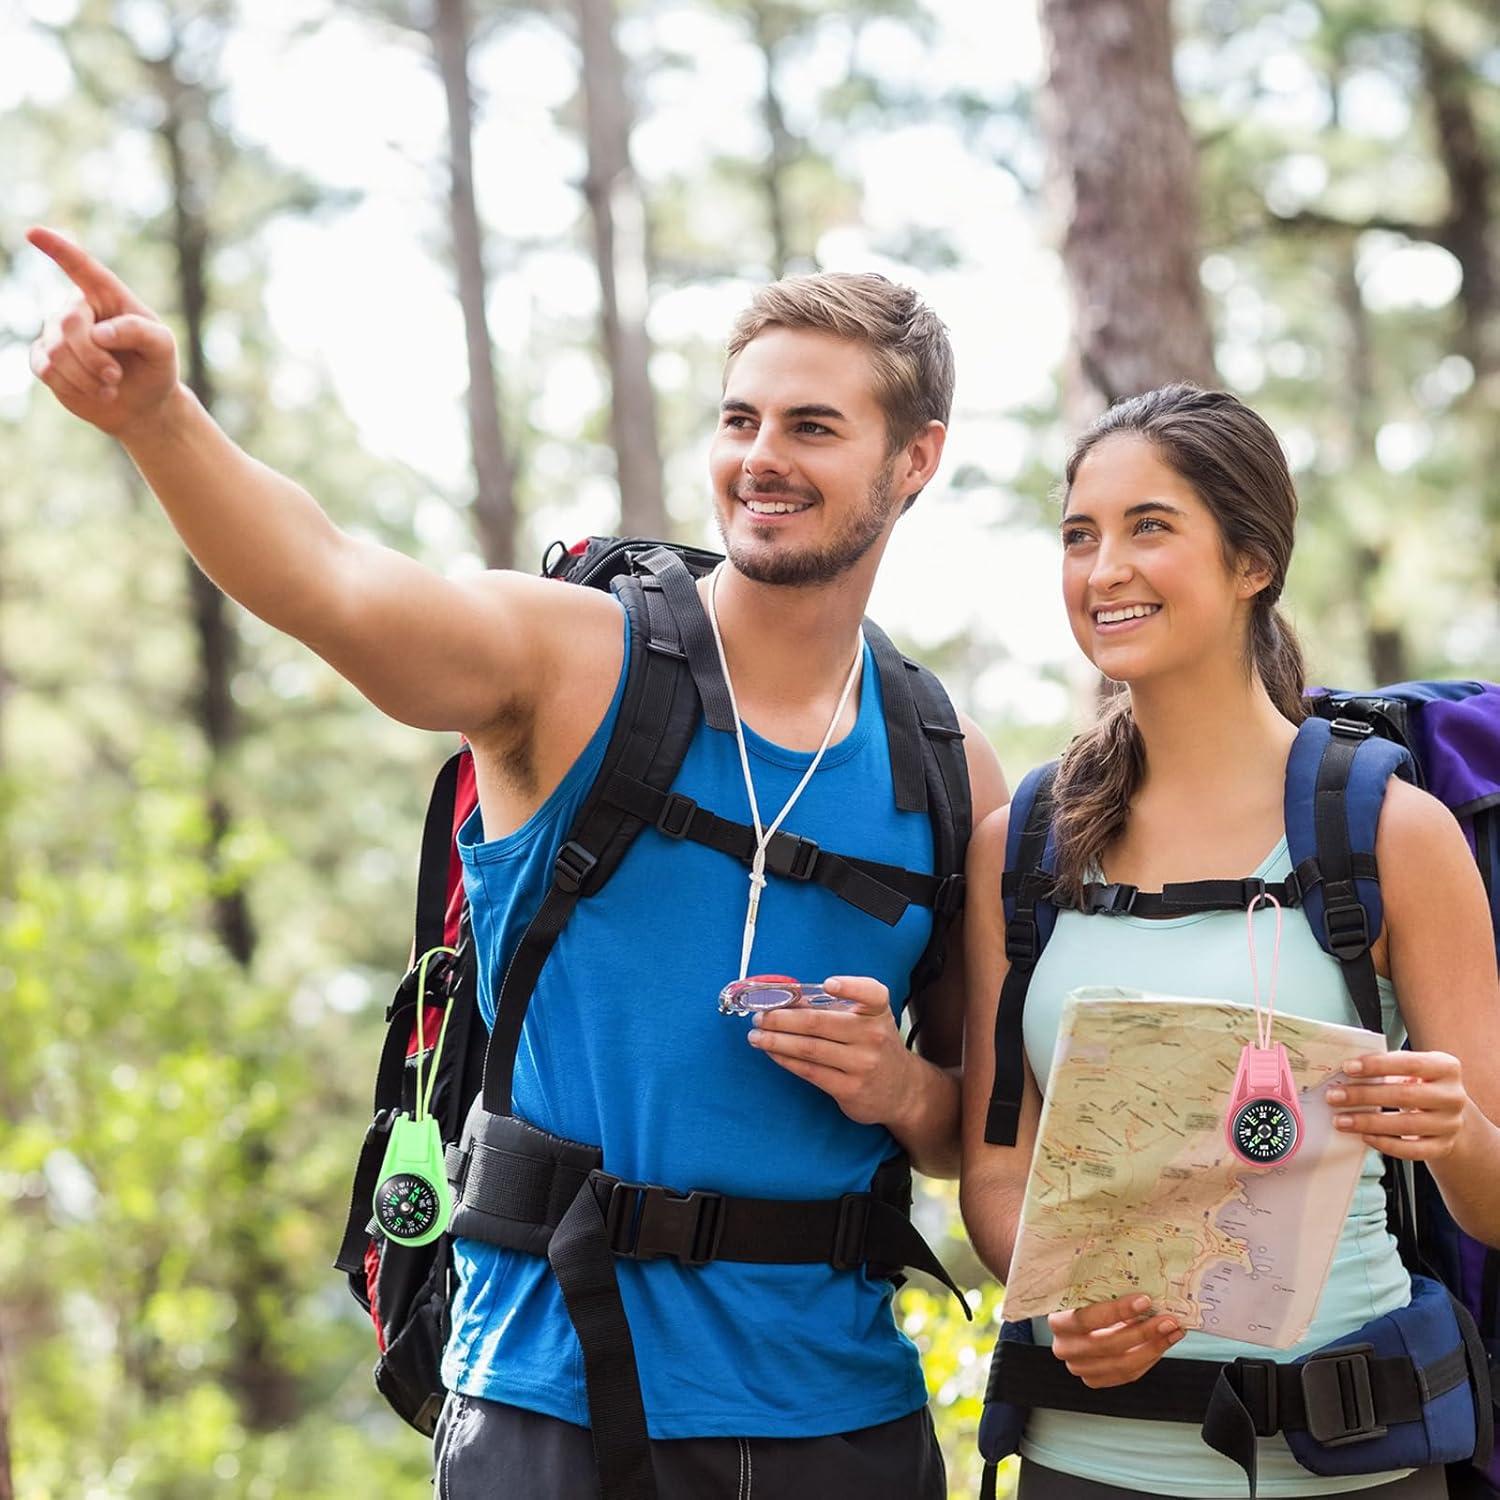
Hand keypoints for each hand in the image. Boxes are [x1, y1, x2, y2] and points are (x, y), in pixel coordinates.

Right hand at [27, 226, 179, 437]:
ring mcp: (57, 333)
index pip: (80, 266)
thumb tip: (98, 333)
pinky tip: (95, 392)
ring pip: (56, 351)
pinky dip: (74, 387)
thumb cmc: (155, 367)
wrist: (145, 404)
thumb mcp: (162, 347)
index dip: (57, 249)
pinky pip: (46, 369)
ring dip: (87, 377)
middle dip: (93, 356)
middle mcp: (77, 308)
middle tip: (115, 376)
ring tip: (111, 386)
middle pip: (67, 323)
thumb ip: (138, 331)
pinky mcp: (46, 359)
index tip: (34, 232)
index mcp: (106, 295)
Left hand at [747, 975, 911, 1126]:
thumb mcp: (865, 1020)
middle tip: (759, 1015)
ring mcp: (862, 1063)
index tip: (828, 985)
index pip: (871, 994)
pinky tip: (772, 1052)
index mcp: (878, 1012)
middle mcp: (873, 1036)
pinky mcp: (850, 1088)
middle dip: (782, 1018)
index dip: (849, 987)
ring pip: (810, 1048)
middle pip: (819, 1022)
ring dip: (776, 1040)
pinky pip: (810, 1070)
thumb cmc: (875, 1046)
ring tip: (756, 1035)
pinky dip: (786, 1059)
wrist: (902, 1090)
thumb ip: (833, 1008)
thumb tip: (787, 999)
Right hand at [1048, 1294, 1183, 1387]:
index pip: (1086, 1318)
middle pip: (1107, 1345)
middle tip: (1168, 1320)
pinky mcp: (1095, 1380)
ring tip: (1172, 1332)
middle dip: (1143, 1333)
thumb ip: (1108, 1290)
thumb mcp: (1090, 1292)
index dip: (1117, 1311)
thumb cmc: (1085, 1301)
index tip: (1145, 1300)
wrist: (1079, 1323)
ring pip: (1121, 1365)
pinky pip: (1128, 1375)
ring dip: (1153, 1348)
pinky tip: (1163, 1343)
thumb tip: (1146, 1284)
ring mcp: (1080, 1368)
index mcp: (1058, 1322)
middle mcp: (1065, 1348)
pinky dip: (1149, 1359)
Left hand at [1328, 1050, 1471, 1160]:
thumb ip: (1386, 1065)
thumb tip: (1347, 1070)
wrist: (1446, 1113)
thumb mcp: (1410, 1068)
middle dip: (1364, 1096)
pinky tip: (1365, 1137)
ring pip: (1406, 1125)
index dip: (1377, 1065)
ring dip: (1368, 1123)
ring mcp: (1450, 1124)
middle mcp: (1452, 1096)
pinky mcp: (1443, 1147)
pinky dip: (1386, 1145)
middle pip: (1405, 1096)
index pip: (1410, 1063)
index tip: (1348, 1068)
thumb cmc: (1419, 1084)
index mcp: (1445, 1067)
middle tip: (1334, 1096)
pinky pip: (1412, 1150)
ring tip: (1340, 1120)